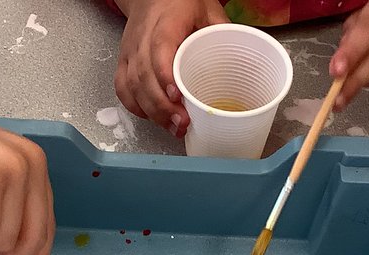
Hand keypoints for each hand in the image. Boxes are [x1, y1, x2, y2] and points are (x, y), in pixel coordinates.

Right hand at [113, 0, 228, 135]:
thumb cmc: (181, 3)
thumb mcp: (207, 10)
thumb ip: (222, 33)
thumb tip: (245, 62)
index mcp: (166, 21)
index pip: (159, 49)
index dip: (165, 75)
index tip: (177, 96)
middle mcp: (143, 37)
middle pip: (144, 75)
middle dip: (162, 105)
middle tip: (182, 123)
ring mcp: (130, 50)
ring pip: (132, 85)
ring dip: (151, 111)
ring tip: (173, 127)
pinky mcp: (124, 61)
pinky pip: (123, 88)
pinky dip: (135, 107)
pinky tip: (153, 117)